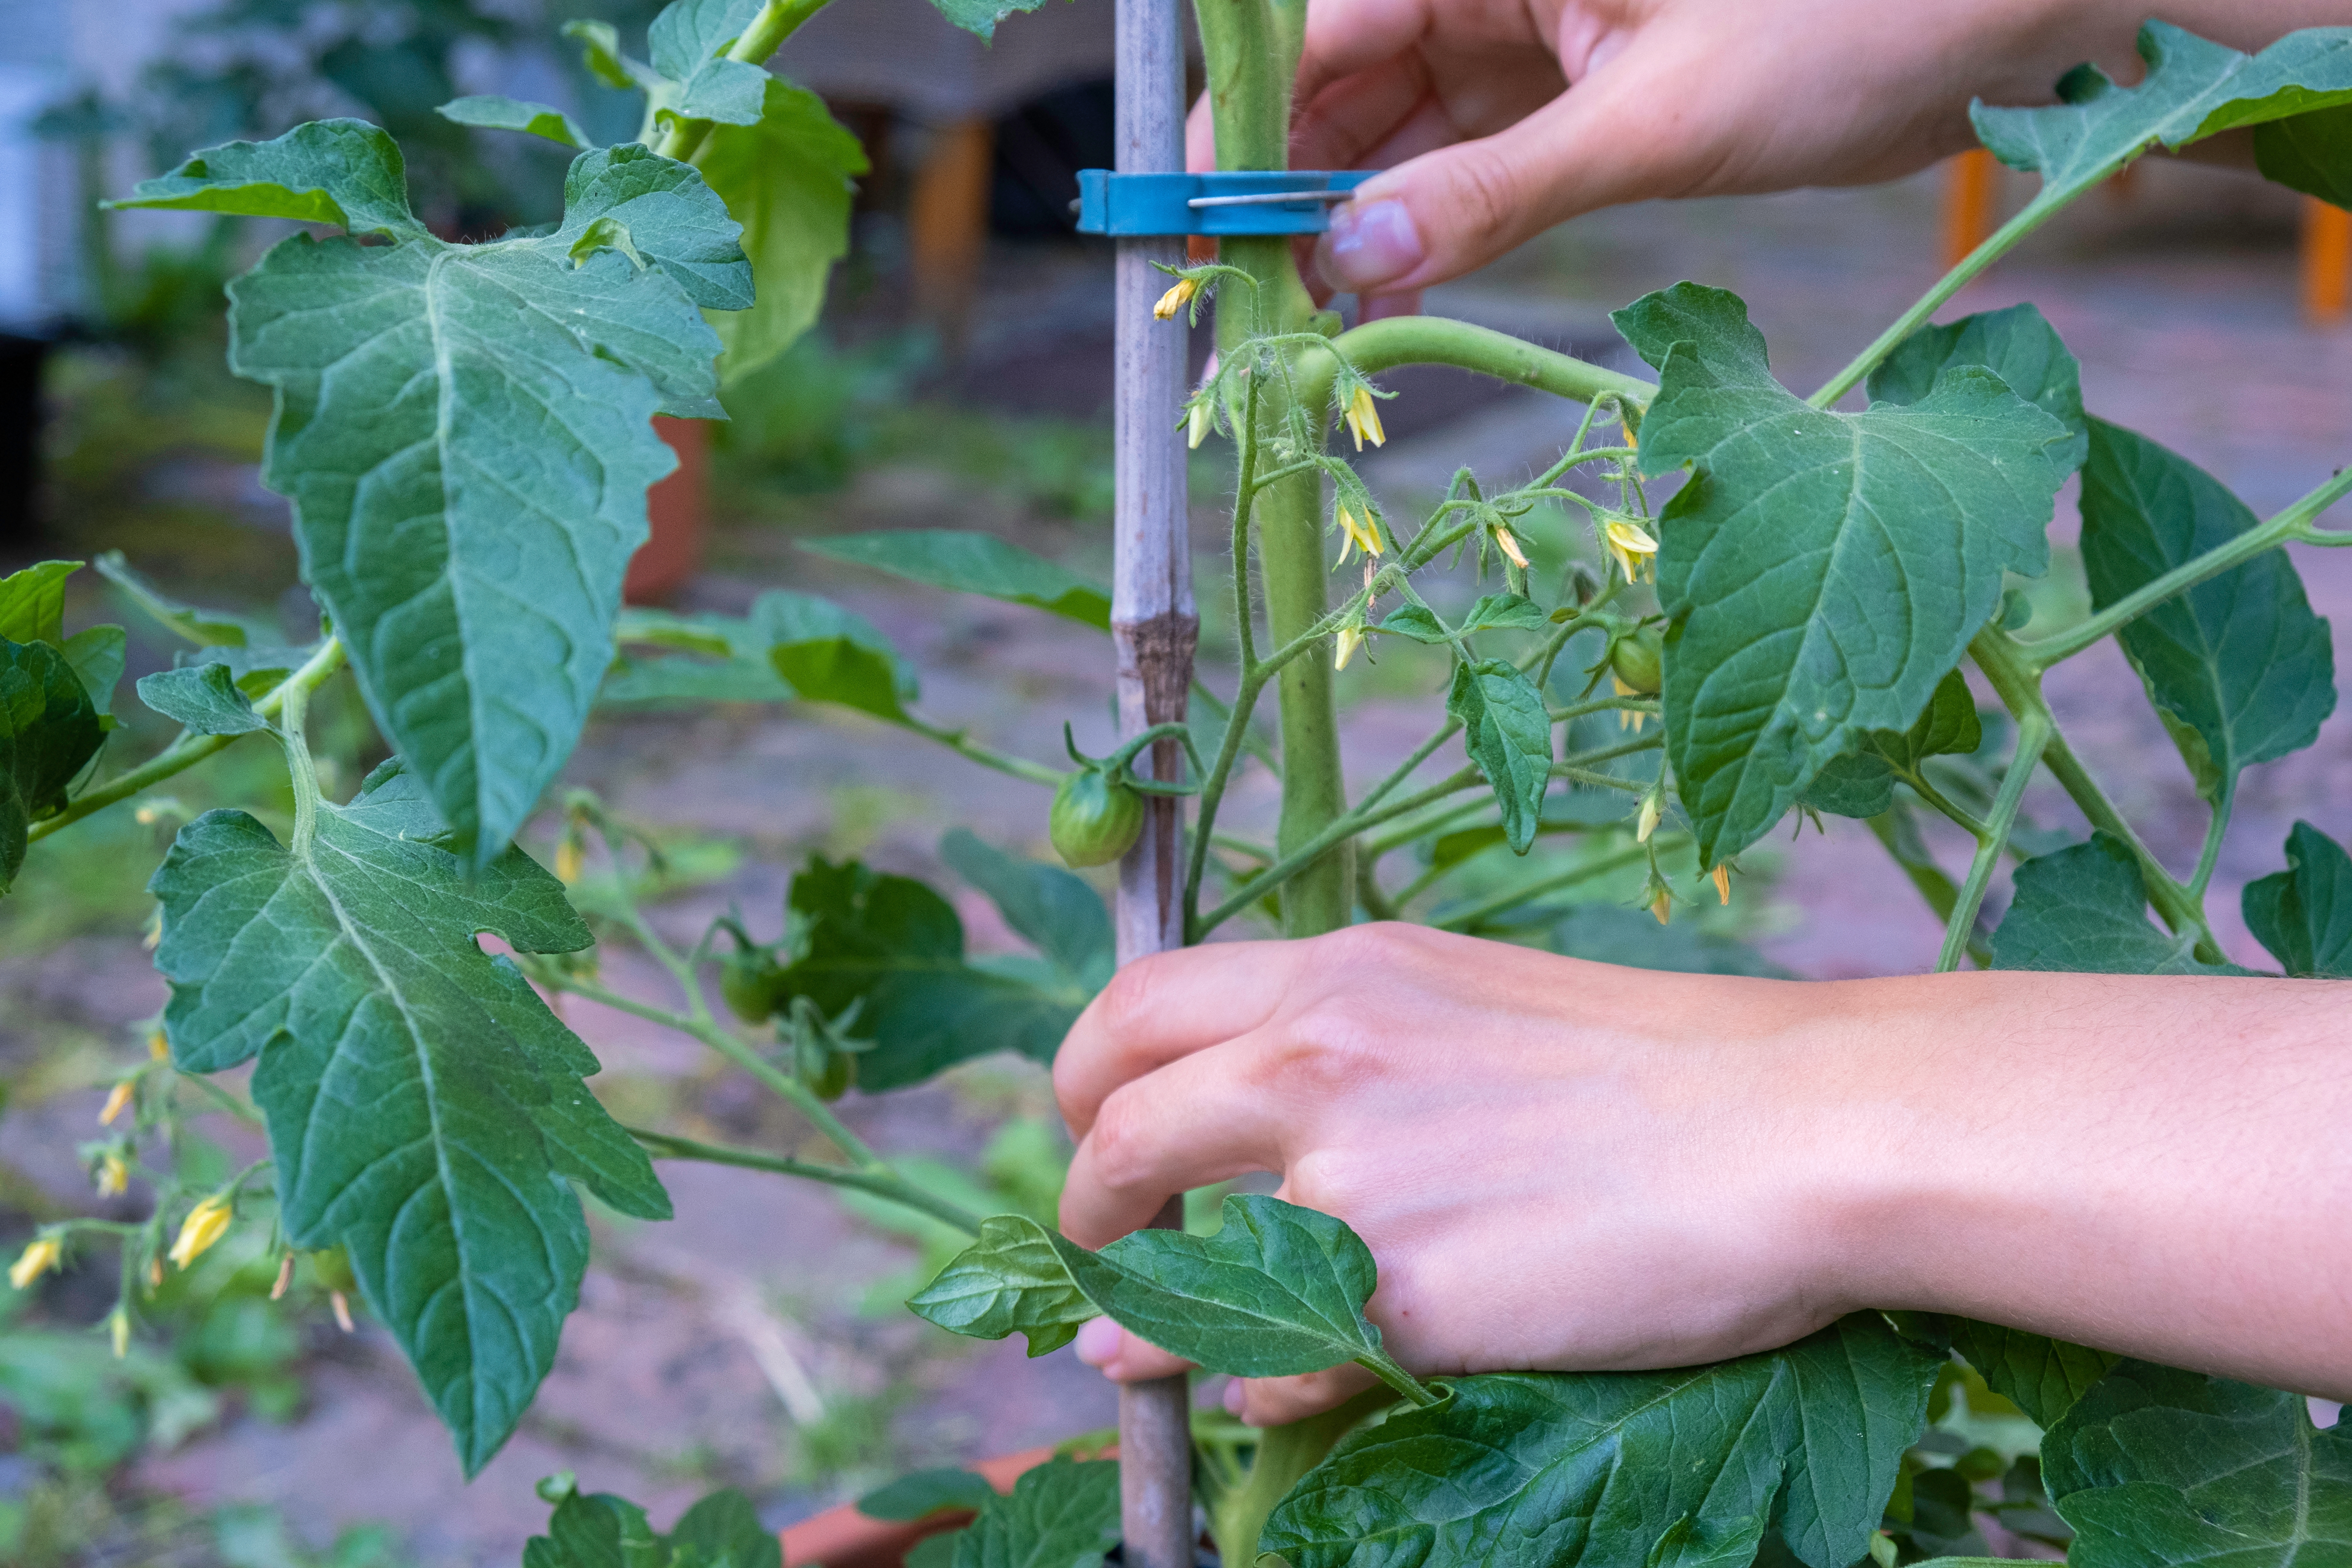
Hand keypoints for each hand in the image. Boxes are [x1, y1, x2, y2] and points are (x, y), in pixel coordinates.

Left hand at [1055, 924, 2351, 1422]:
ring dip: (1155, 1315)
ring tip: (1164, 1344)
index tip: (1102, 1130)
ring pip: (1181, 1264)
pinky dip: (1257, 1388)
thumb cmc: (1659, 1066)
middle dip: (1083, 1196)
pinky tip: (1282, 1394)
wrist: (1795, 1127)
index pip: (1137, 1004)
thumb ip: (1344, 1057)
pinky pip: (1271, 1366)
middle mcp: (1323, 1056)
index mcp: (1343, 976)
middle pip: (1117, 1122)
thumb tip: (1239, 1137)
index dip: (1088, 1079)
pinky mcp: (1408, 1295)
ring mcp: (1357, 1178)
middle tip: (1102, 1240)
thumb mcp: (1471, 1008)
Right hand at [1189, 0, 2332, 302]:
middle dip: (1285, 181)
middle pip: (1341, 75)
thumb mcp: (1659, 121)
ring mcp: (1537, 27)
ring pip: (1397, 119)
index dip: (1237, 130)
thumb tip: (1352, 260)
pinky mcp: (1578, 81)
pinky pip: (1466, 147)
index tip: (1183, 223)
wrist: (2001, 16)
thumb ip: (1496, 192)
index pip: (1318, 28)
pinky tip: (1389, 285)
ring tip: (1304, 311)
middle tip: (1236, 296)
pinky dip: (1426, 215)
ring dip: (1350, 211)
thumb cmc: (1856, 23)